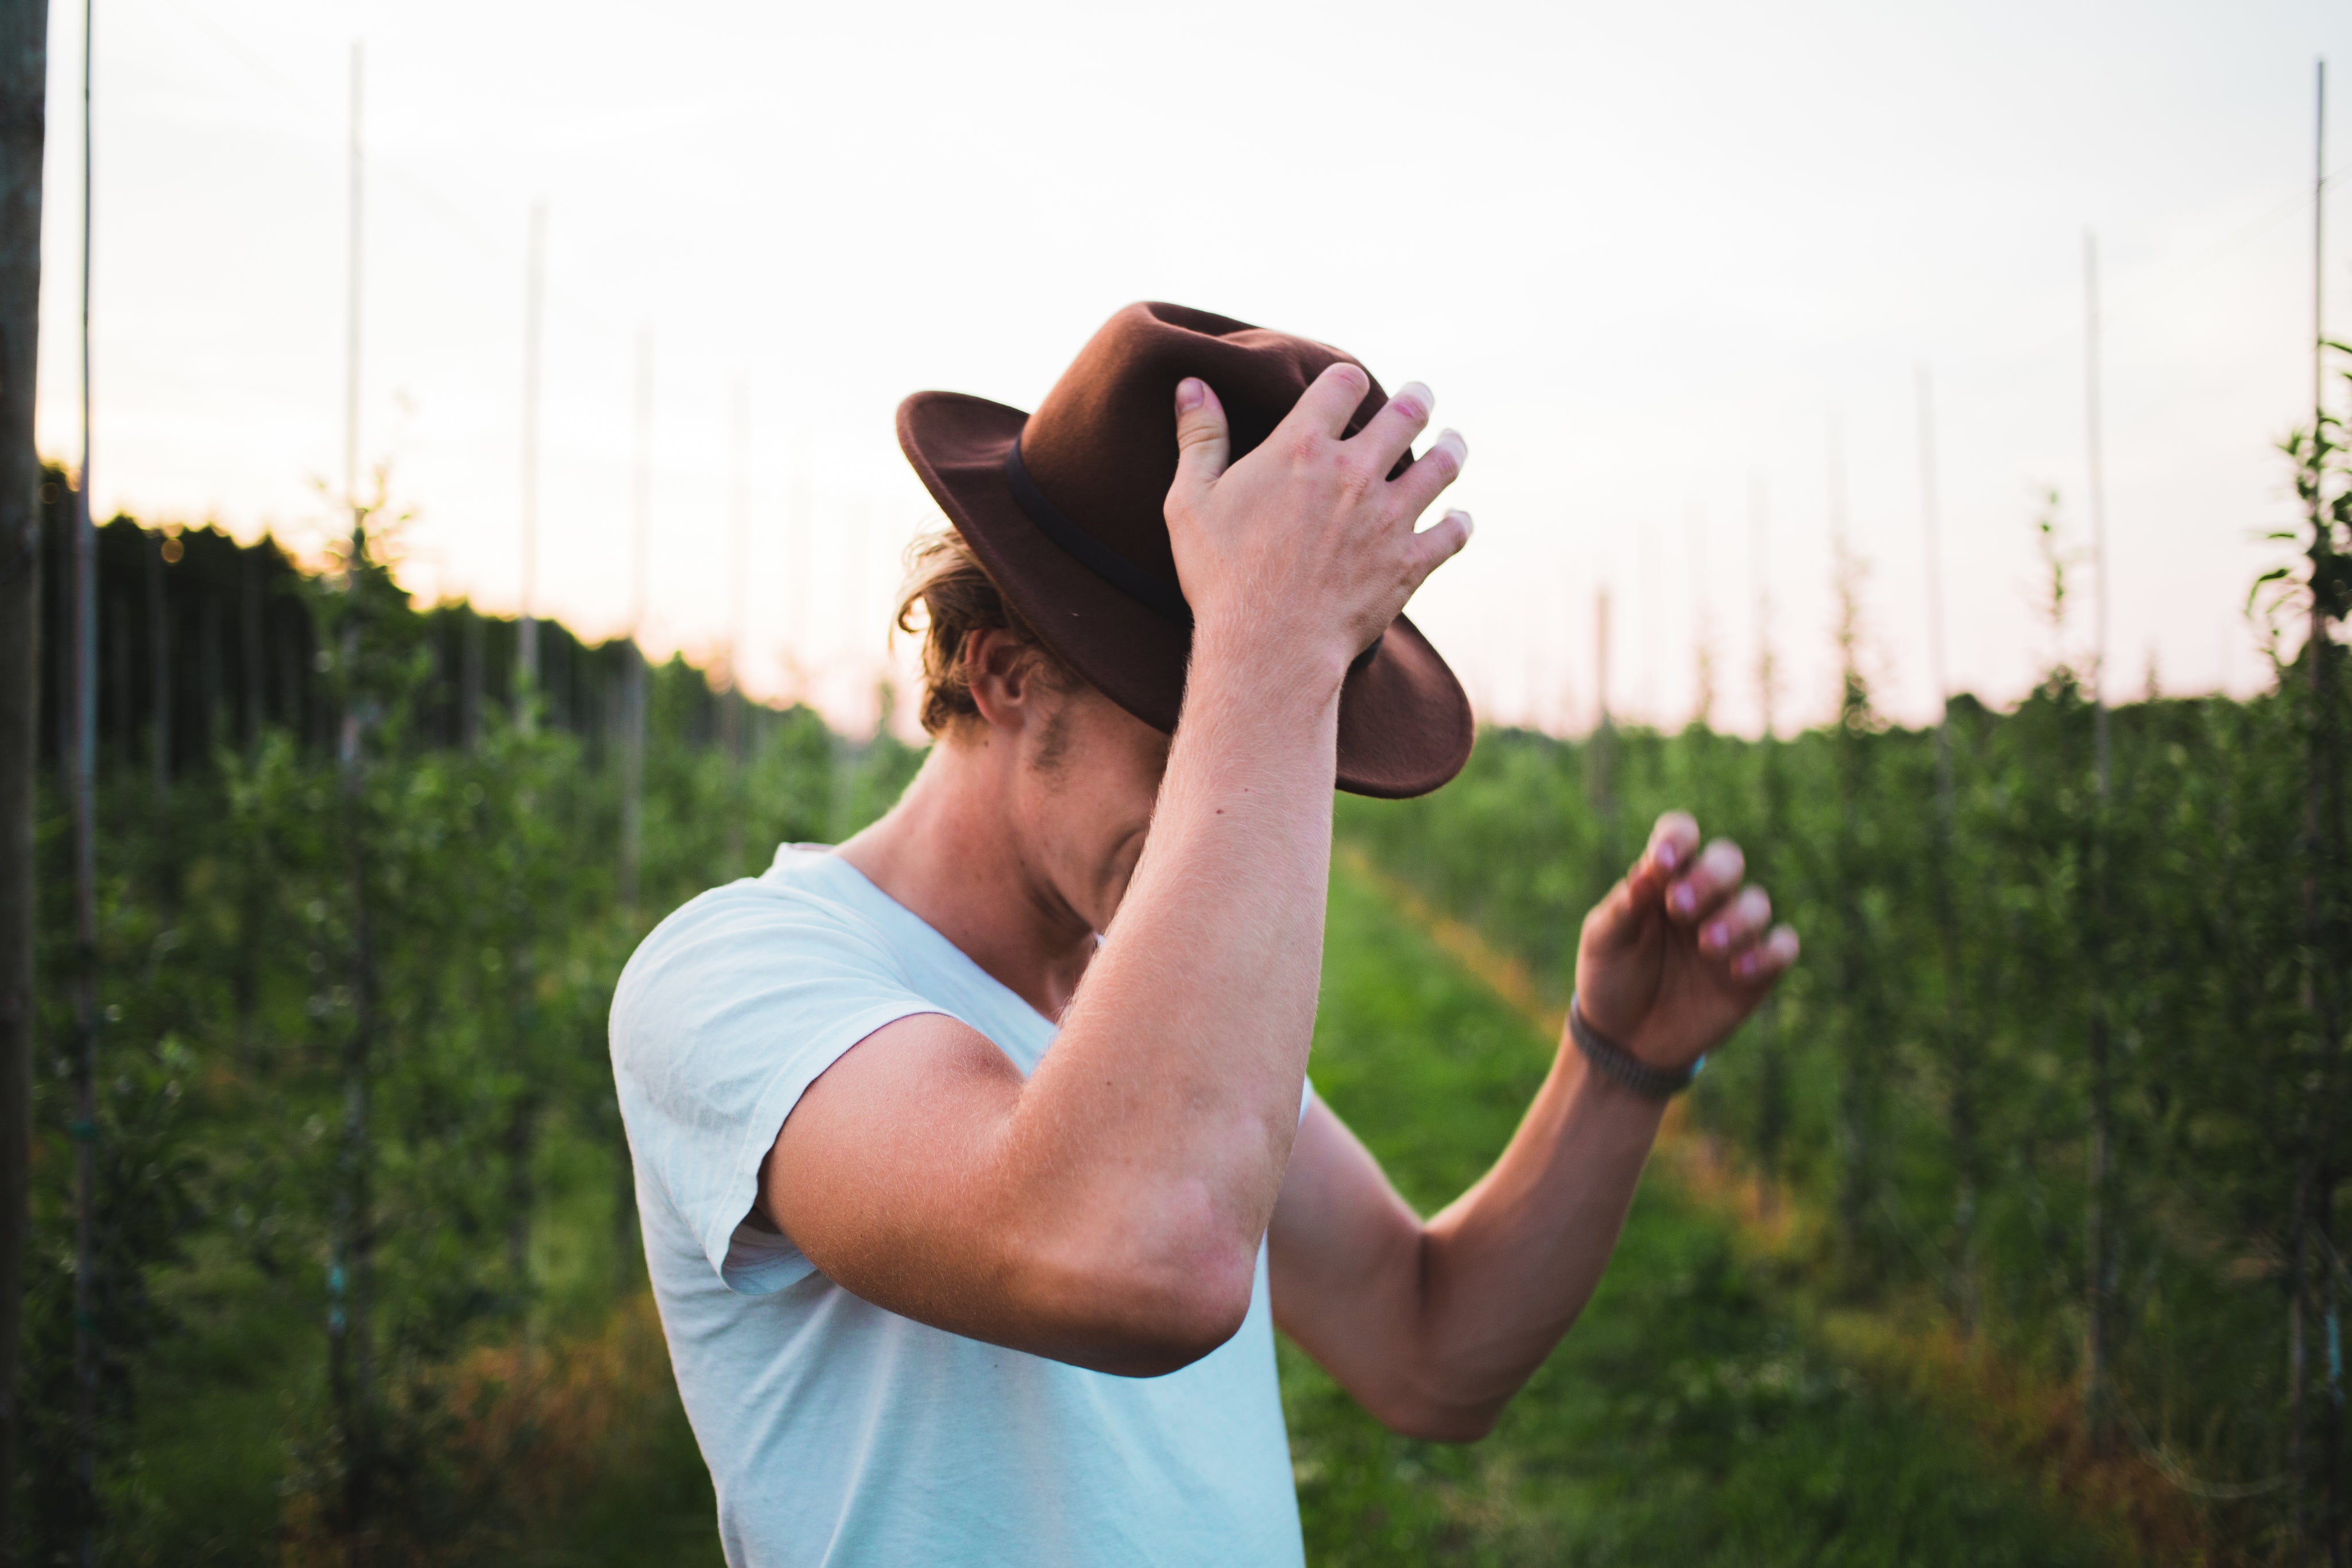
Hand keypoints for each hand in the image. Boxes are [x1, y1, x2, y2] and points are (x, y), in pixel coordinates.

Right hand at [1162, 364, 1472, 689]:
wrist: (1270, 646)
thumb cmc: (1222, 577)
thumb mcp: (1191, 501)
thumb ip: (1198, 438)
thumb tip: (1192, 385)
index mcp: (1302, 448)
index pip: (1342, 384)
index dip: (1348, 379)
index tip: (1350, 385)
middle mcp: (1355, 473)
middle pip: (1406, 414)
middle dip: (1417, 400)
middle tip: (1421, 397)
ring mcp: (1389, 517)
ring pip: (1442, 465)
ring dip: (1451, 448)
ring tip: (1452, 442)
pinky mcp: (1409, 562)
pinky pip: (1452, 533)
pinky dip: (1458, 523)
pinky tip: (1459, 518)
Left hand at [1574, 811, 1798, 1070]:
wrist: (1625, 1040)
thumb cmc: (1611, 978)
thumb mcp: (1603, 942)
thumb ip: (1623, 907)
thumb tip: (1647, 873)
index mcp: (1663, 878)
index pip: (1681, 836)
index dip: (1678, 839)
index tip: (1662, 863)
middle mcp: (1704, 896)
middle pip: (1728, 859)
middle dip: (1710, 877)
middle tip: (1679, 907)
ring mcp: (1733, 930)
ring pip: (1757, 902)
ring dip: (1736, 919)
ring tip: (1706, 947)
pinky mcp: (1757, 969)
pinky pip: (1783, 946)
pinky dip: (1769, 953)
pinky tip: (1738, 971)